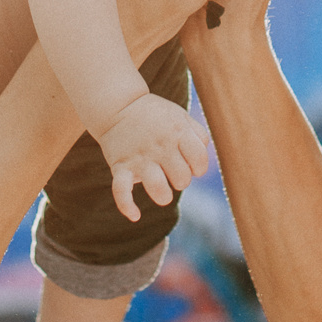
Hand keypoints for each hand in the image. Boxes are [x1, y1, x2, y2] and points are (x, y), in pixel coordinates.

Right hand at [97, 92, 211, 221]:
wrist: (118, 106)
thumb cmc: (155, 115)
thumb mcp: (181, 116)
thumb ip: (198, 134)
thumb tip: (203, 161)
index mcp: (177, 132)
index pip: (199, 160)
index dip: (199, 168)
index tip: (191, 165)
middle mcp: (160, 146)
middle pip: (182, 179)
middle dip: (181, 181)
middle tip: (171, 171)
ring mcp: (140, 157)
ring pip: (158, 187)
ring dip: (163, 196)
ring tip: (162, 192)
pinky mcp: (120, 166)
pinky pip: (121, 191)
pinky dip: (127, 206)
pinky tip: (135, 215)